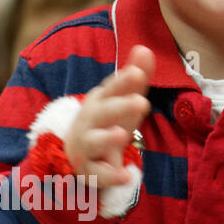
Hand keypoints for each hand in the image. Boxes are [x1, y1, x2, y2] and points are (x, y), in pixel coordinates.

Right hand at [64, 45, 153, 187]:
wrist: (78, 152)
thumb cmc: (107, 119)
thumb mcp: (123, 98)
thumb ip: (135, 75)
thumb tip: (145, 48)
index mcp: (100, 101)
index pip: (111, 88)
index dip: (123, 81)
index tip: (138, 72)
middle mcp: (90, 121)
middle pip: (102, 112)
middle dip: (119, 106)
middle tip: (140, 101)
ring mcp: (87, 146)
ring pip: (95, 142)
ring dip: (108, 138)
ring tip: (123, 134)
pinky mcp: (89, 170)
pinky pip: (98, 174)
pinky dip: (110, 176)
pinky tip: (126, 176)